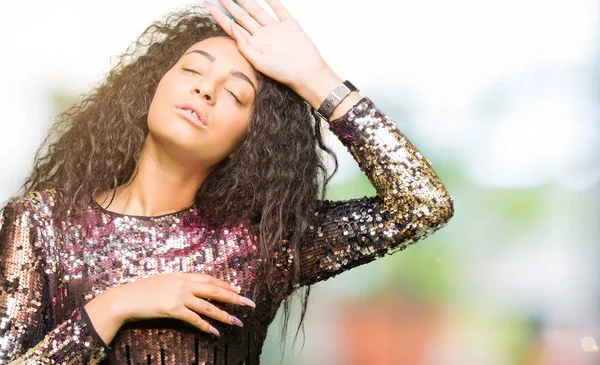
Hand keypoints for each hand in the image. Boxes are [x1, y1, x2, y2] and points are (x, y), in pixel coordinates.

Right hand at [86, 272, 254, 340]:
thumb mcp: (163, 280)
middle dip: (233, 297)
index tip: (237, 289)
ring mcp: (179, 296)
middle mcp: (184, 283)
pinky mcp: (173, 309)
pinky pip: (194, 319)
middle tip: (248, 303)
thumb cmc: (142, 290)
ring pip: (208, 306)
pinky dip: (206, 326)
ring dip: (224, 315)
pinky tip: (215, 332)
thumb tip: (191, 288)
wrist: (126, 298)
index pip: (209, 279)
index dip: (224, 284)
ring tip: (237, 321)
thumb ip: (179, 283)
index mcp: (182, 275)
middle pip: (214, 290)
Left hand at [204, 0, 330, 93]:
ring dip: (246, 1)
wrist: (307, 73)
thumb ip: (244, 45)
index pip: (232, 27)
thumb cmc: (284, 73)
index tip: (208, 5)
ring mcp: (275, 30)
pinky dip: (272, 1)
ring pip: (257, 11)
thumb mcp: (259, 61)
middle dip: (229, 5)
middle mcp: (262, 36)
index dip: (219, 16)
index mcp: (253, 45)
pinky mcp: (290, 26)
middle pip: (242, 16)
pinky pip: (279, 9)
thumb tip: (232, 26)